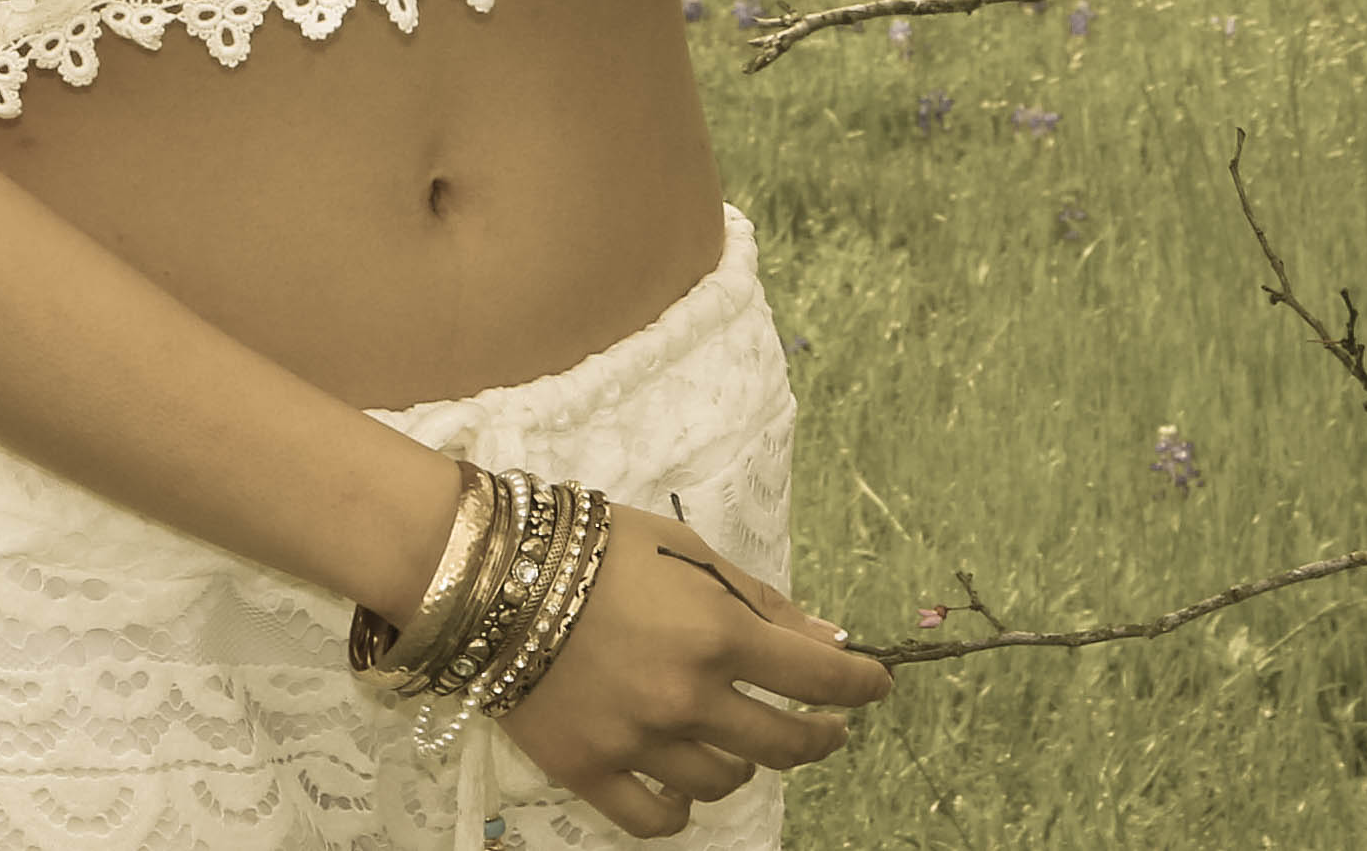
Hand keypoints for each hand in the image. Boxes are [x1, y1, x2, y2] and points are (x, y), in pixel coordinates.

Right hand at [494, 506, 890, 837]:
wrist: (492, 575)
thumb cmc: (595, 547)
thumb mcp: (686, 552)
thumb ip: (761, 602)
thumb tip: (827, 640)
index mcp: (717, 633)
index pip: (817, 677)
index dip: (859, 684)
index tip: (874, 685)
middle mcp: (687, 696)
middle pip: (782, 744)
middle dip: (818, 736)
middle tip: (824, 728)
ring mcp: (639, 742)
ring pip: (723, 783)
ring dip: (744, 767)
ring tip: (738, 746)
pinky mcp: (590, 771)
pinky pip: (656, 818)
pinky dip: (680, 809)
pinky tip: (684, 788)